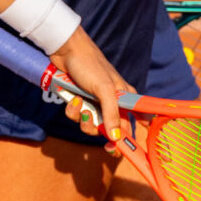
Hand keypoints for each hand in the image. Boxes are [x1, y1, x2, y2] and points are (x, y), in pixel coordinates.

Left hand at [49, 28, 132, 142]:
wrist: (65, 50)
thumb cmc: (90, 65)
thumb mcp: (104, 89)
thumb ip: (112, 114)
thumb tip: (116, 138)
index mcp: (125, 98)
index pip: (135, 123)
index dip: (130, 138)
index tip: (122, 150)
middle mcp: (112, 103)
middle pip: (110, 130)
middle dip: (100, 130)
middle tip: (97, 131)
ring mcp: (95, 103)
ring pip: (91, 126)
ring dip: (83, 119)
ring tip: (79, 103)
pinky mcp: (80, 102)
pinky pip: (77, 117)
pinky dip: (72, 110)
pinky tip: (72, 98)